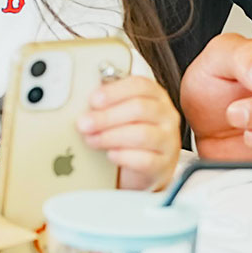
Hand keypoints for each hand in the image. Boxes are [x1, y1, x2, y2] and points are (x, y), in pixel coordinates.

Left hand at [78, 74, 180, 190]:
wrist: (144, 167)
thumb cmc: (128, 132)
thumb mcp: (120, 112)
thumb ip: (107, 102)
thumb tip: (82, 101)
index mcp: (156, 95)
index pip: (139, 85)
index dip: (114, 91)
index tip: (93, 100)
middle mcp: (166, 115)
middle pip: (139, 109)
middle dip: (106, 116)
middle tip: (84, 123)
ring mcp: (169, 140)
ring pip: (141, 134)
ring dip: (110, 136)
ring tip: (91, 139)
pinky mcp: (165, 164)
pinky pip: (145, 160)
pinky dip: (123, 157)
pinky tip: (110, 154)